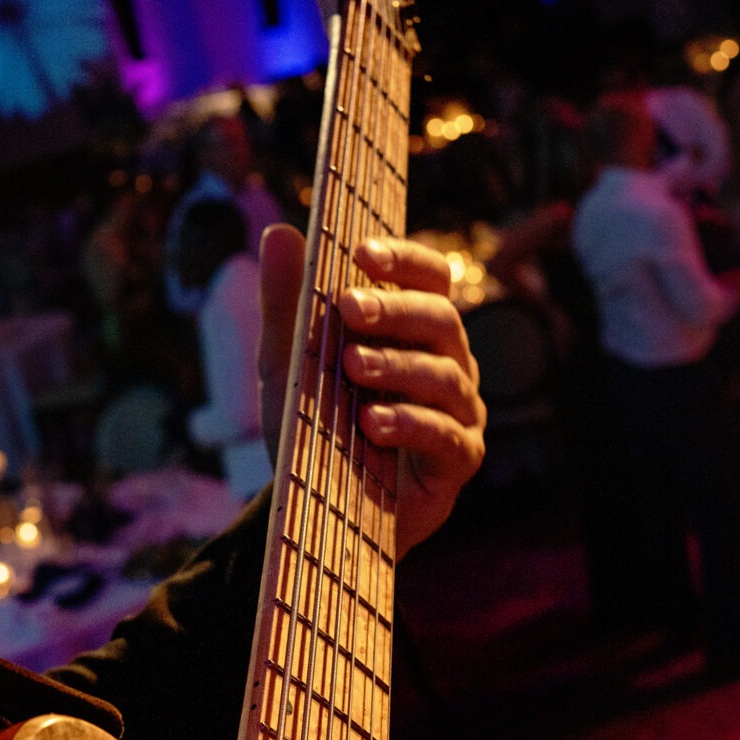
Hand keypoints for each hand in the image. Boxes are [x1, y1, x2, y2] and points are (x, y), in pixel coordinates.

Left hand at [257, 226, 486, 559]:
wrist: (322, 509)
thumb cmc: (316, 425)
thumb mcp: (288, 363)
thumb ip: (286, 302)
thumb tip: (279, 231)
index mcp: (416, 328)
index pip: (430, 277)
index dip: (404, 259)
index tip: (361, 252)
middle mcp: (449, 362)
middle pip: (442, 319)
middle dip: (395, 310)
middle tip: (349, 308)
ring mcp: (460, 411)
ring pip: (445, 376)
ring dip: (397, 367)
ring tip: (352, 367)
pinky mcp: (459, 460)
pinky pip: (446, 435)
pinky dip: (410, 424)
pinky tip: (374, 423)